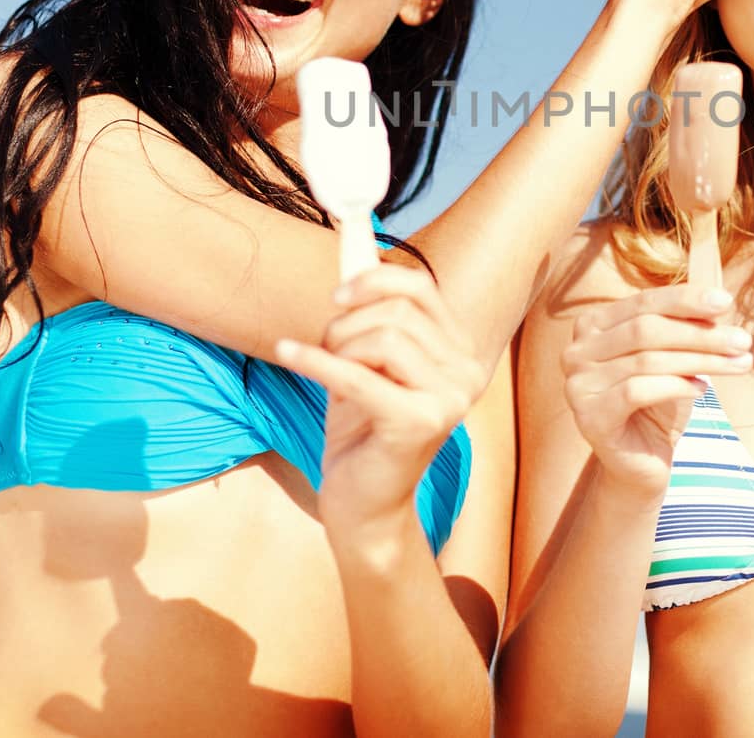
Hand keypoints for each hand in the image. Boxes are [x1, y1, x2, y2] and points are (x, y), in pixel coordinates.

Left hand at [273, 264, 485, 540]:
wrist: (363, 504)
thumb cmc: (363, 432)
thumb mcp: (367, 363)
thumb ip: (368, 313)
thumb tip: (353, 250)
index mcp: (460, 352)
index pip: (422, 289)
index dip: (375, 280)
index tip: (339, 295)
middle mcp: (465, 372)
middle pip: (398, 312)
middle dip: (348, 322)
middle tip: (326, 349)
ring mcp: (449, 399)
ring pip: (382, 337)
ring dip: (337, 348)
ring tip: (326, 370)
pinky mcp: (419, 423)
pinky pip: (357, 375)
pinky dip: (314, 360)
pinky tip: (287, 351)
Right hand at [561, 284, 751, 498]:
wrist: (642, 461)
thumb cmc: (657, 403)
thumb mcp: (672, 358)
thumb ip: (684, 328)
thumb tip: (717, 303)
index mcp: (593, 325)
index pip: (643, 302)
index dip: (685, 299)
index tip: (726, 301)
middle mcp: (577, 351)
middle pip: (646, 330)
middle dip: (700, 334)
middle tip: (742, 340)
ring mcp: (578, 385)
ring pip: (647, 360)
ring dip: (700, 360)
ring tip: (737, 364)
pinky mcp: (590, 417)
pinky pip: (637, 391)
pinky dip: (676, 386)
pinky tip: (702, 390)